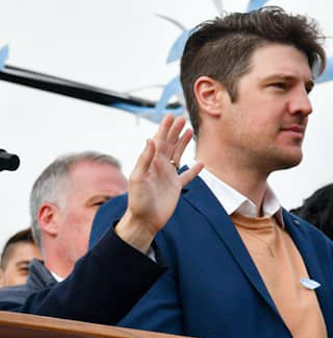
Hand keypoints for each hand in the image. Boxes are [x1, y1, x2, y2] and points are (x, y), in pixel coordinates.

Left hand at [116, 114, 203, 251]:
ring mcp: (168, 176)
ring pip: (178, 156)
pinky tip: (201, 163)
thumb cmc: (137, 201)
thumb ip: (144, 159)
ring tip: (189, 131)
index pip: (158, 141)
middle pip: (169, 145)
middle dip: (175, 132)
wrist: (144, 221)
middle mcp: (159, 167)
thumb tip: (150, 140)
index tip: (170, 116)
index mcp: (150, 163)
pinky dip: (194, 170)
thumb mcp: (137, 178)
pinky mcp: (176, 187)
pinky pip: (187, 176)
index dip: (164, 129)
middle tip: (182, 119)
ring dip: (183, 144)